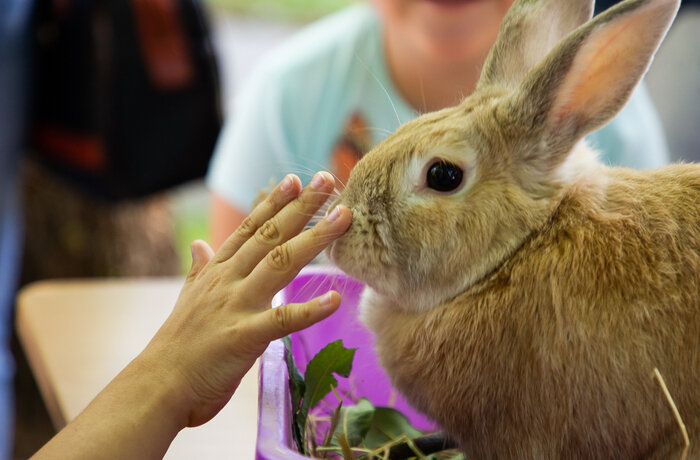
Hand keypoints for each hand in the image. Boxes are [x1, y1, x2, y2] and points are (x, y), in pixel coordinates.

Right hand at [137, 171, 350, 427]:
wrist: (157, 386)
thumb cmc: (176, 347)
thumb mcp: (187, 299)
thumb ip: (199, 270)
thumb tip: (199, 243)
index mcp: (216, 272)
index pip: (249, 229)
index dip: (273, 203)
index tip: (295, 180)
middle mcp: (228, 281)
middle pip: (270, 236)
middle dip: (301, 206)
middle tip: (326, 179)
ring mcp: (236, 306)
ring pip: (280, 263)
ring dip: (314, 239)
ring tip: (342, 218)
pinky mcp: (245, 337)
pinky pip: (283, 320)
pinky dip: (310, 309)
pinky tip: (335, 298)